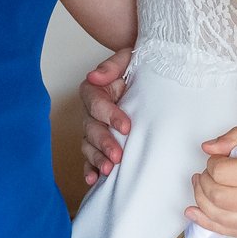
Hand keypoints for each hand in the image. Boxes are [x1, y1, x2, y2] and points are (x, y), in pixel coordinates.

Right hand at [80, 49, 132, 185]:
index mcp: (95, 90)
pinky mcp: (100, 143)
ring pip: (89, 145)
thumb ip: (112, 65)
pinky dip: (90, 169)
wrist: (147, 77)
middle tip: (117, 156)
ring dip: (97, 159)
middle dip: (104, 143)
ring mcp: (94, 128)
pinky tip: (93, 179)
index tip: (127, 126)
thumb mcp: (128, 57)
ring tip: (109, 170)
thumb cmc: (138, 67)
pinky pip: (90, 158)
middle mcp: (91, 111)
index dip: (109, 115)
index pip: (96, 103)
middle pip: (91, 128)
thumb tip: (95, 76)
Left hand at [185, 126, 236, 237]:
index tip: (215, 156)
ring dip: (206, 206)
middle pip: (220, 199)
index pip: (224, 174)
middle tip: (204, 171)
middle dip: (204, 184)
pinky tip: (204, 217)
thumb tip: (210, 147)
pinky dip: (221, 225)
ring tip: (200, 191)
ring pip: (228, 223)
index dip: (212, 164)